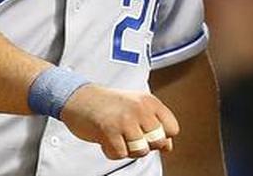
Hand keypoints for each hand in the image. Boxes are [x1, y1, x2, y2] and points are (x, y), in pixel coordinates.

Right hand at [60, 83, 179, 159]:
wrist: (79, 98)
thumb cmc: (108, 104)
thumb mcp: (137, 107)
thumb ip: (155, 124)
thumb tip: (168, 147)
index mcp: (149, 101)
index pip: (172, 128)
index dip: (162, 137)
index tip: (147, 133)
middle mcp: (140, 108)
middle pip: (158, 142)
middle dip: (145, 145)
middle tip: (130, 137)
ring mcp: (125, 119)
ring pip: (141, 150)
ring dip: (128, 150)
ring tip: (119, 138)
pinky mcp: (109, 130)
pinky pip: (121, 155)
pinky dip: (112, 152)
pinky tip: (107, 140)